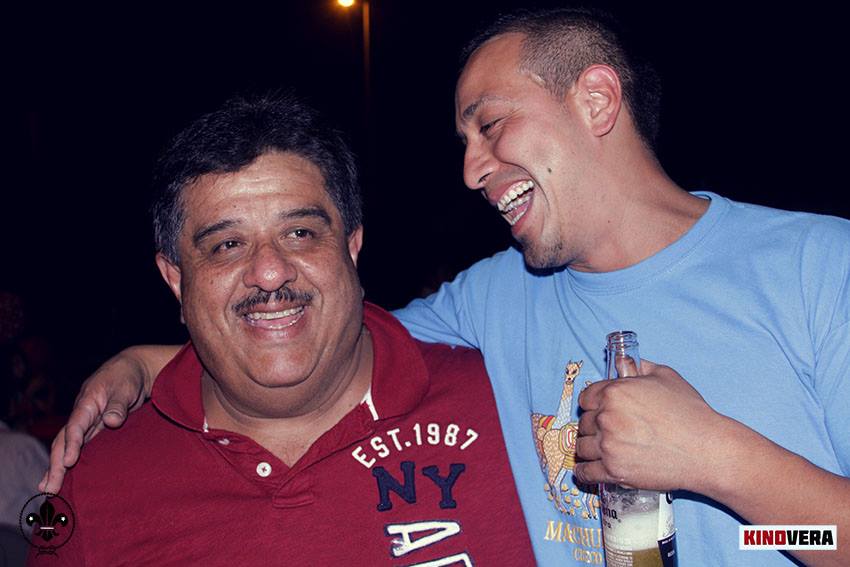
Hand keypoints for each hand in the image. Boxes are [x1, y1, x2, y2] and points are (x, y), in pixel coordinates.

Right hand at [39, 349, 149, 493]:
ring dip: (57, 467)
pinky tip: (62, 477)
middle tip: (49, 487)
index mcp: (87, 403)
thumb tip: (112, 421)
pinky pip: (77, 447)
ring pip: (66, 446)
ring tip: (48, 488)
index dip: (72, 444)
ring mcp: (85, 423)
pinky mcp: (92, 429)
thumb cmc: (128, 377)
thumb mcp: (125, 388)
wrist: (132, 370)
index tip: (69, 462)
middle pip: (64, 440)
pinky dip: (68, 461)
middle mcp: (81, 415)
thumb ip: (118, 405)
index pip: (75, 426)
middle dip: (56, 464)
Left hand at [574, 360, 721, 492]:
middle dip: (594, 425)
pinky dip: (584, 471)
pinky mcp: (614, 472)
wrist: (707, 450)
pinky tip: (588, 469)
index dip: (593, 403)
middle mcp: (607, 418)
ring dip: (589, 447)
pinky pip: (585, 472)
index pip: (586, 397)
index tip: (598, 409)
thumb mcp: (666, 377)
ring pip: (582, 446)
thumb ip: (639, 367)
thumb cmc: (690, 412)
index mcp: (615, 392)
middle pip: (584, 422)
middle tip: (607, 430)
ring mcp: (609, 446)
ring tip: (600, 448)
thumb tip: (623, 362)